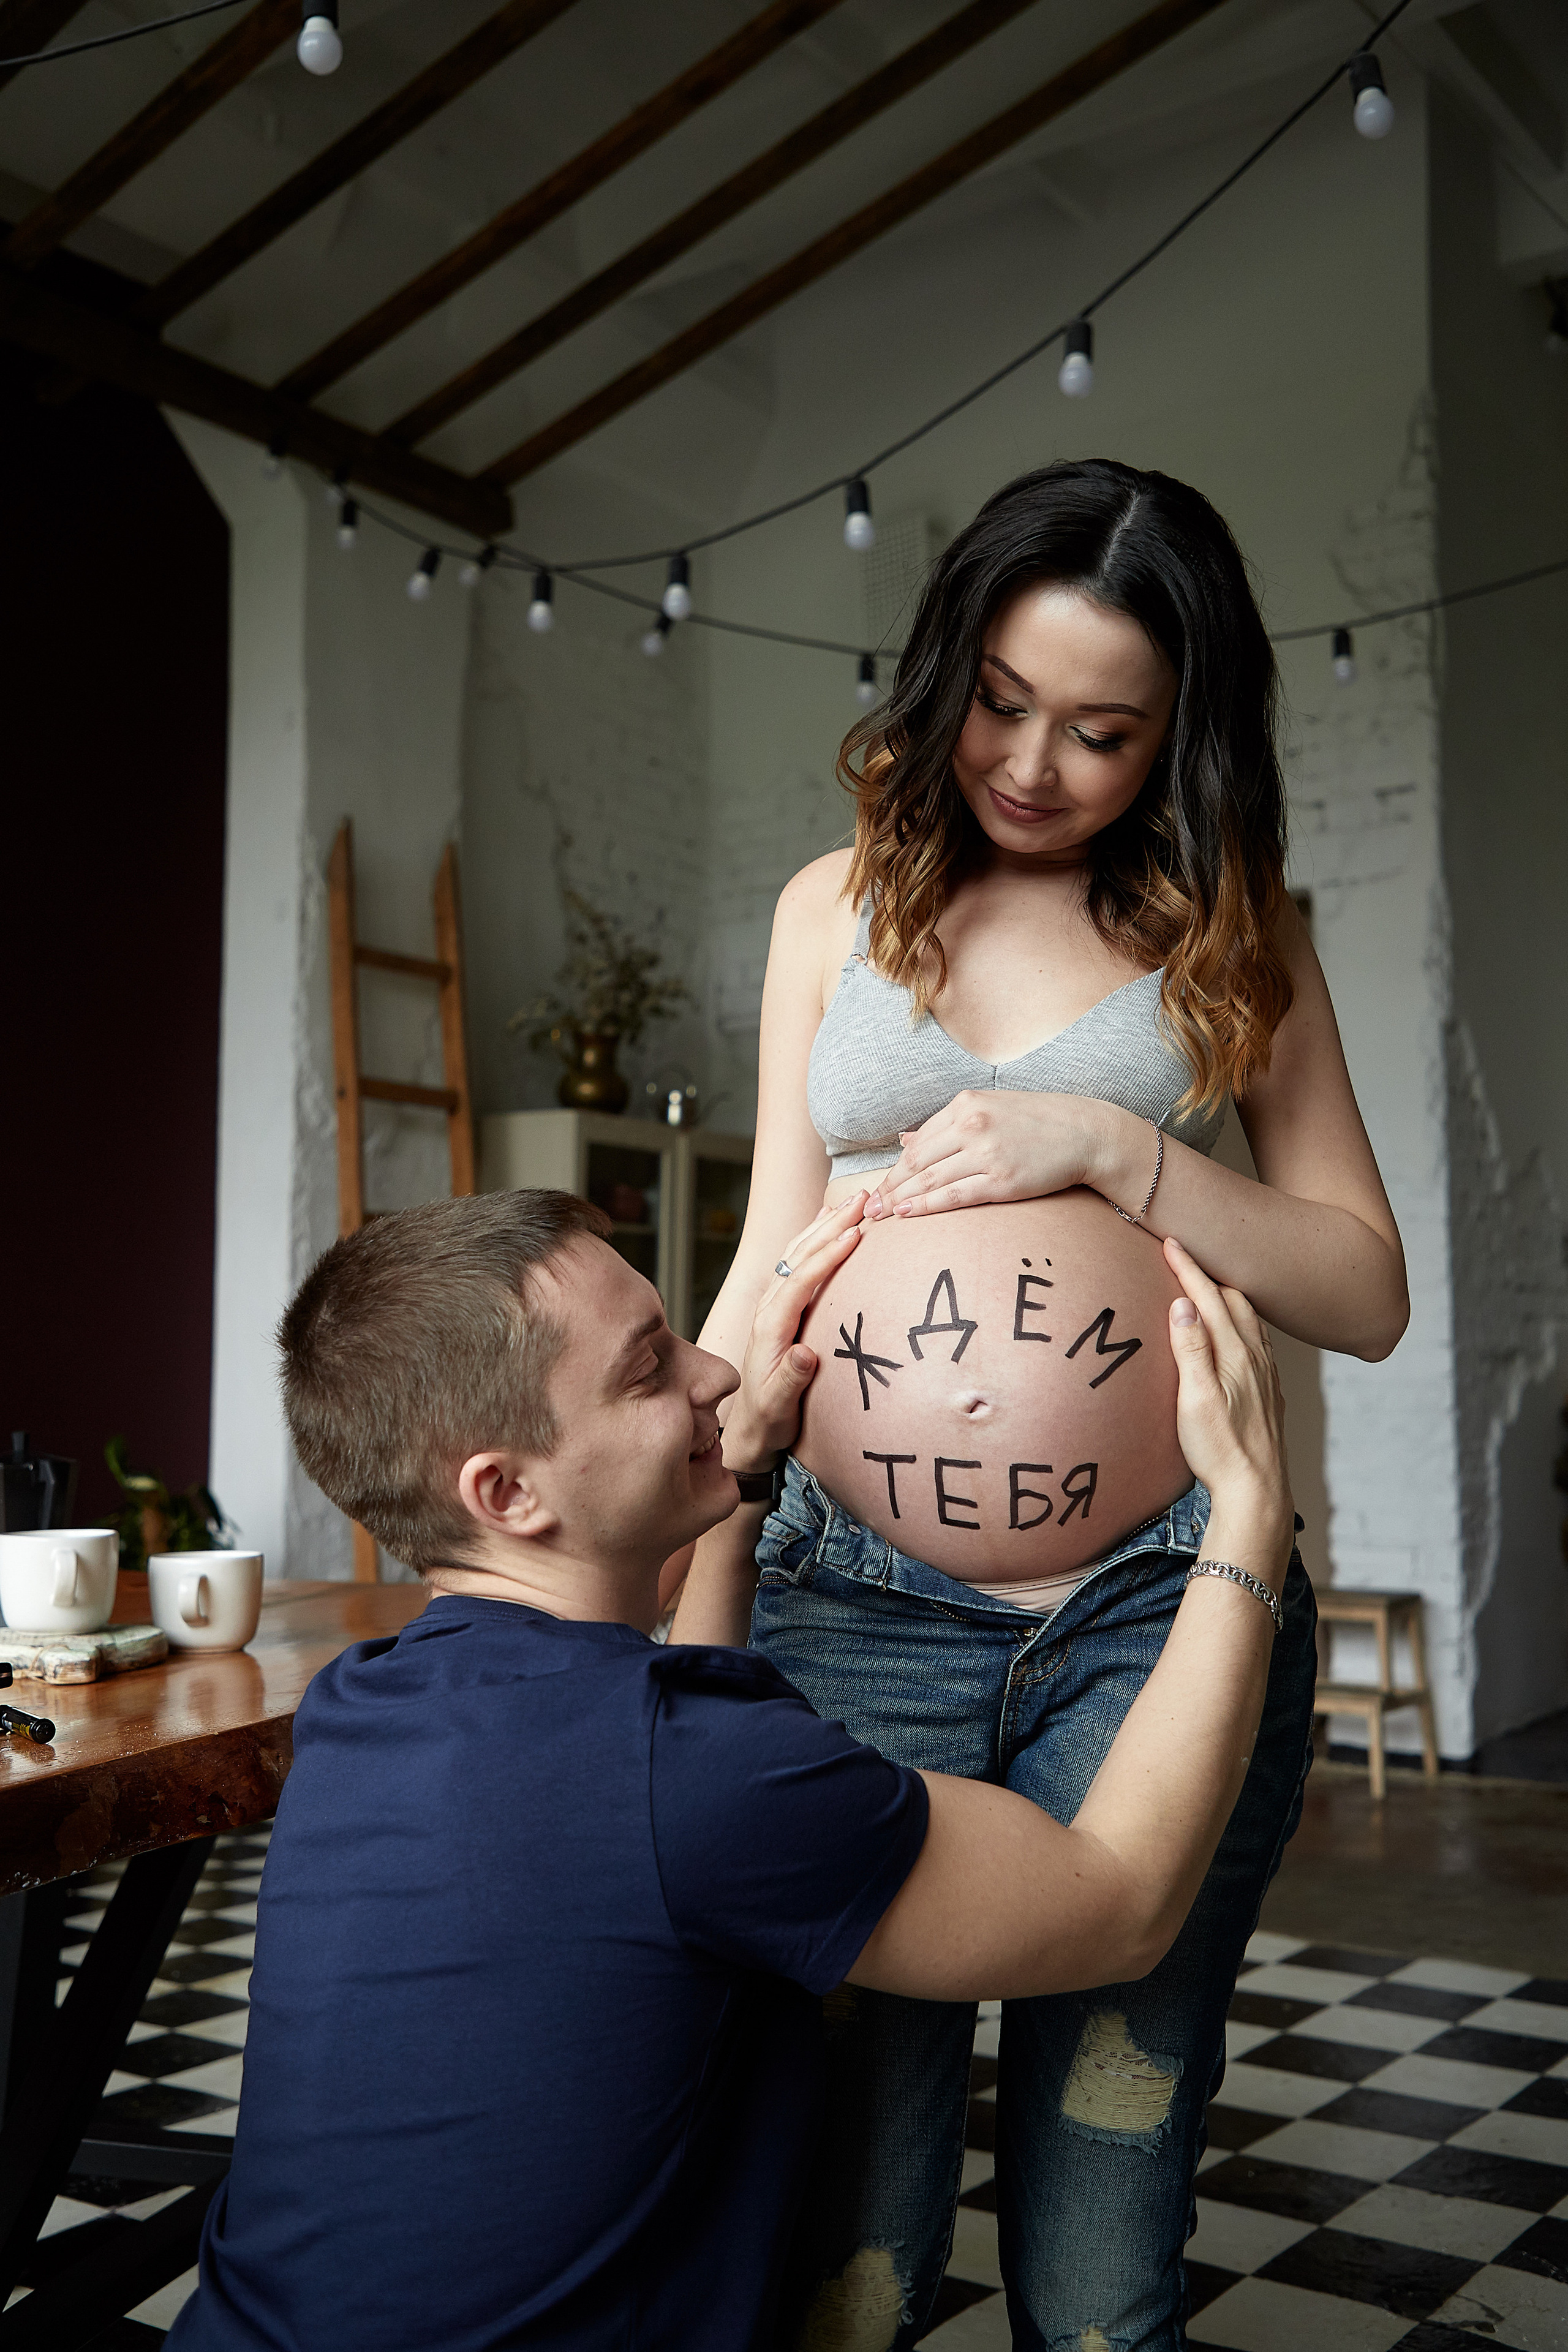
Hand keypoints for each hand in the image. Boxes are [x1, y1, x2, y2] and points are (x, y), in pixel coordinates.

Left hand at [722, 1193, 865, 1471]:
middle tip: (863, 1200)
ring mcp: (774, 1303)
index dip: (827, 1256)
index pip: (800, 1281)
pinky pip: (799, 1261)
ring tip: (855, 1200)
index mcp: (770, 1326)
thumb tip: (805, 1355)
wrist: (752, 1425)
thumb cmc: (771, 1416)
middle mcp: (769, 1307)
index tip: (854, 1234)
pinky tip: (830, 1220)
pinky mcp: (783, 1305)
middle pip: (799, 1255)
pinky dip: (816, 1237)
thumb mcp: (780, 1405)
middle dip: (831, 1225)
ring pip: (799, 1252)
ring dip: (826, 1224)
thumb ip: (791, 1379)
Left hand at [866, 1091, 1109, 1219]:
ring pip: (930, 1180)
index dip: (894, 1168)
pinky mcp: (1003, 1180)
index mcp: (965, 1105)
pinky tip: (908, 1214)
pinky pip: (955, 1196)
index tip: (876, 1188)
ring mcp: (987, 1153)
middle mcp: (972, 1126)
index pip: (918, 1141)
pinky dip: (927, 1206)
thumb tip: (904, 1140)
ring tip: (879, 1216)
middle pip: (917, 1162)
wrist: (1085, 1133)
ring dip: (900, 1200)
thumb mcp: (988, 1109)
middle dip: (888, 1187)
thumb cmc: (1036, 1122)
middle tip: (866, 1208)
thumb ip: (945, 1124)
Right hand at [1164, 1236, 1292, 1583]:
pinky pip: (1258, 1340)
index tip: (1170, 1241)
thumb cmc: (1220, 1450)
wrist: (1258, 1492)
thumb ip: (1191, 1349)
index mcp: (1235, 1353)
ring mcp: (1266, 1374)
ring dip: (1226, 1295)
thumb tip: (1182, 1302)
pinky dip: (1242, 1321)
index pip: (1207, 1297)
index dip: (1187, 1268)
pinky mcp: (1269, 1392)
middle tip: (1184, 1255)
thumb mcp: (1195, 1400)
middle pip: (1233, 1299)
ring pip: (1250, 1318)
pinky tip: (1238, 1332)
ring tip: (1208, 1284)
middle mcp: (1256, 1357)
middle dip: (1208, 1273)